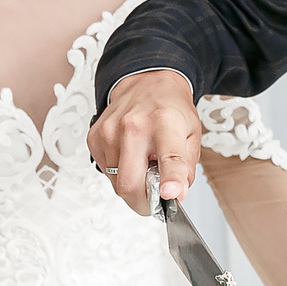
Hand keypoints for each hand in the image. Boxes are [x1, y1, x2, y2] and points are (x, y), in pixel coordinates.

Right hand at [88, 70, 201, 213]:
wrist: (146, 83)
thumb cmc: (170, 109)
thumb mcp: (192, 134)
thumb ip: (186, 168)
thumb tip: (176, 194)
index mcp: (165, 122)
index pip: (169, 157)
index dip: (171, 180)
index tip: (171, 194)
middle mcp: (134, 126)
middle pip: (130, 183)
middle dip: (143, 202)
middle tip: (155, 199)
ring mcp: (109, 132)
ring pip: (116, 183)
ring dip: (132, 185)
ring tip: (144, 166)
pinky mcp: (94, 138)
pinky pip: (106, 172)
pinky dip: (120, 173)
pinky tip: (130, 157)